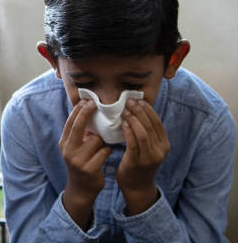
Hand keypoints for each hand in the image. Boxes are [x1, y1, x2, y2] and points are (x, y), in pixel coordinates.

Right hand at [60, 100, 111, 228]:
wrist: (81, 189)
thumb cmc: (81, 163)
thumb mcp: (74, 149)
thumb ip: (79, 134)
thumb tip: (86, 113)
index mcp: (64, 143)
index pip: (70, 123)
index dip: (78, 110)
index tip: (87, 100)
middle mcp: (68, 151)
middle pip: (78, 126)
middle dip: (86, 113)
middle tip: (95, 103)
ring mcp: (78, 160)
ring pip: (96, 140)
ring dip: (102, 141)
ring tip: (100, 148)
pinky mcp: (89, 169)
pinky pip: (104, 151)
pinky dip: (107, 151)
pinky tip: (104, 156)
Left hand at [116, 99, 168, 214]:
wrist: (137, 186)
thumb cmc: (139, 162)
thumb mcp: (148, 147)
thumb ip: (146, 133)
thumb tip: (138, 110)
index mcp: (164, 144)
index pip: (158, 122)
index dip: (148, 110)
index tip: (138, 100)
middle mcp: (160, 151)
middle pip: (150, 126)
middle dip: (139, 111)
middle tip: (129, 101)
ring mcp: (150, 157)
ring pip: (143, 133)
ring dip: (133, 119)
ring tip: (124, 110)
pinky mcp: (138, 162)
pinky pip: (133, 143)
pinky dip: (128, 131)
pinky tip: (122, 124)